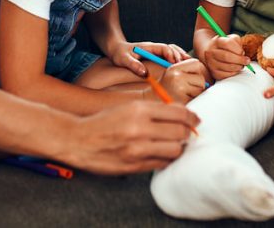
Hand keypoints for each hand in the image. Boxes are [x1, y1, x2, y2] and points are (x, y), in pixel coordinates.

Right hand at [61, 101, 199, 174]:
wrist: (78, 140)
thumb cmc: (104, 122)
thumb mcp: (127, 108)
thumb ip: (153, 111)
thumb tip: (181, 115)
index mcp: (139, 110)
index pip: (178, 113)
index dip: (191, 117)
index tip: (195, 120)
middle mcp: (140, 128)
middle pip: (180, 132)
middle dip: (187, 133)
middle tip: (186, 134)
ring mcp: (137, 149)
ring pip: (174, 150)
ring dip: (178, 148)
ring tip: (173, 145)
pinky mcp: (134, 165)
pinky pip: (161, 164)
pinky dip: (165, 159)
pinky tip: (160, 154)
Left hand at [108, 41, 188, 76]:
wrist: (116, 48)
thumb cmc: (119, 53)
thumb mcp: (123, 60)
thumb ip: (133, 65)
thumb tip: (145, 74)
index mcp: (148, 47)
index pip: (164, 48)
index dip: (171, 55)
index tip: (175, 64)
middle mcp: (154, 47)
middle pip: (172, 48)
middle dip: (180, 56)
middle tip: (188, 65)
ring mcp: (156, 51)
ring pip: (173, 50)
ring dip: (181, 56)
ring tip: (191, 64)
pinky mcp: (156, 55)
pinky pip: (170, 55)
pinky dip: (178, 59)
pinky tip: (183, 66)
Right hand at [160, 58, 208, 103]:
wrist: (153, 103)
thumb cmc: (165, 90)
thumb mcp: (174, 75)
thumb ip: (189, 71)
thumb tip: (209, 76)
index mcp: (173, 68)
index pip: (197, 64)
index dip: (202, 71)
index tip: (201, 78)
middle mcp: (176, 77)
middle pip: (201, 79)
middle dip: (199, 85)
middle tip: (190, 90)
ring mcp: (179, 90)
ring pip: (200, 89)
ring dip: (197, 93)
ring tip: (185, 95)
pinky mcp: (183, 101)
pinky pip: (196, 99)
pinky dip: (193, 101)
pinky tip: (184, 101)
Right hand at [202, 34, 251, 80]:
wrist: (212, 54)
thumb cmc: (225, 46)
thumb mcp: (230, 39)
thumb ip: (237, 41)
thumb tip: (242, 53)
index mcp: (216, 41)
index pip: (227, 43)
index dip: (237, 49)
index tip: (242, 52)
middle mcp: (210, 52)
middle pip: (226, 56)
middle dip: (240, 59)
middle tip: (247, 61)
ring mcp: (211, 63)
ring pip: (227, 67)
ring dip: (238, 66)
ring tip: (241, 65)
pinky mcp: (214, 73)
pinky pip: (226, 75)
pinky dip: (234, 72)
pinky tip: (235, 69)